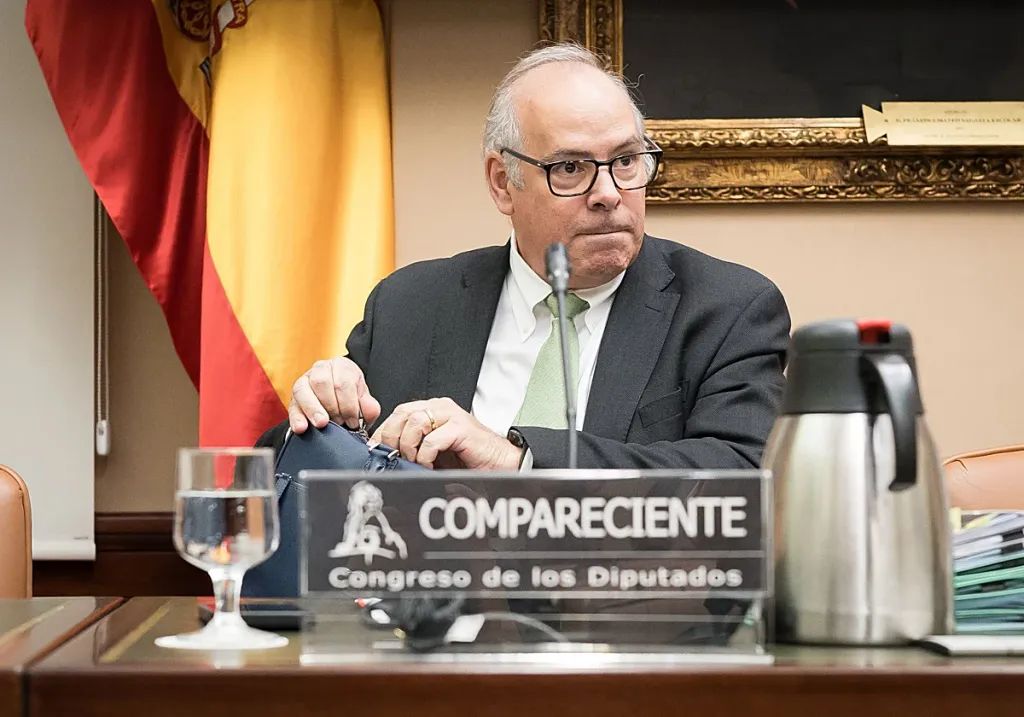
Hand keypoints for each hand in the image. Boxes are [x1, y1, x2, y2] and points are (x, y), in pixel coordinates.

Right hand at [288, 357, 380, 433]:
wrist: (337, 399)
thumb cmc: (350, 397)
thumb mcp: (363, 398)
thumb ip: (369, 405)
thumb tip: (369, 412)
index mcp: (341, 365)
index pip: (343, 382)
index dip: (349, 405)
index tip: (353, 421)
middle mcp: (320, 369)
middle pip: (322, 382)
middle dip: (332, 406)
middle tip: (340, 423)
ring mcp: (304, 381)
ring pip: (303, 390)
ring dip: (313, 409)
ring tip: (322, 424)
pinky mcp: (293, 398)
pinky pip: (292, 406)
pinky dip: (297, 418)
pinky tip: (302, 428)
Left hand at [369, 397, 521, 470]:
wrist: (500, 463)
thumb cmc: (469, 459)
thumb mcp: (433, 453)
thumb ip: (413, 448)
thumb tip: (385, 457)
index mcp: (433, 410)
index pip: (398, 413)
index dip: (384, 432)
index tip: (377, 451)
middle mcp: (441, 408)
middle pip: (402, 414)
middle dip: (392, 438)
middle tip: (395, 458)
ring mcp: (452, 415)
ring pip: (414, 422)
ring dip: (409, 446)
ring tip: (414, 462)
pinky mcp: (462, 428)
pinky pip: (432, 439)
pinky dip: (424, 455)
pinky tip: (428, 465)